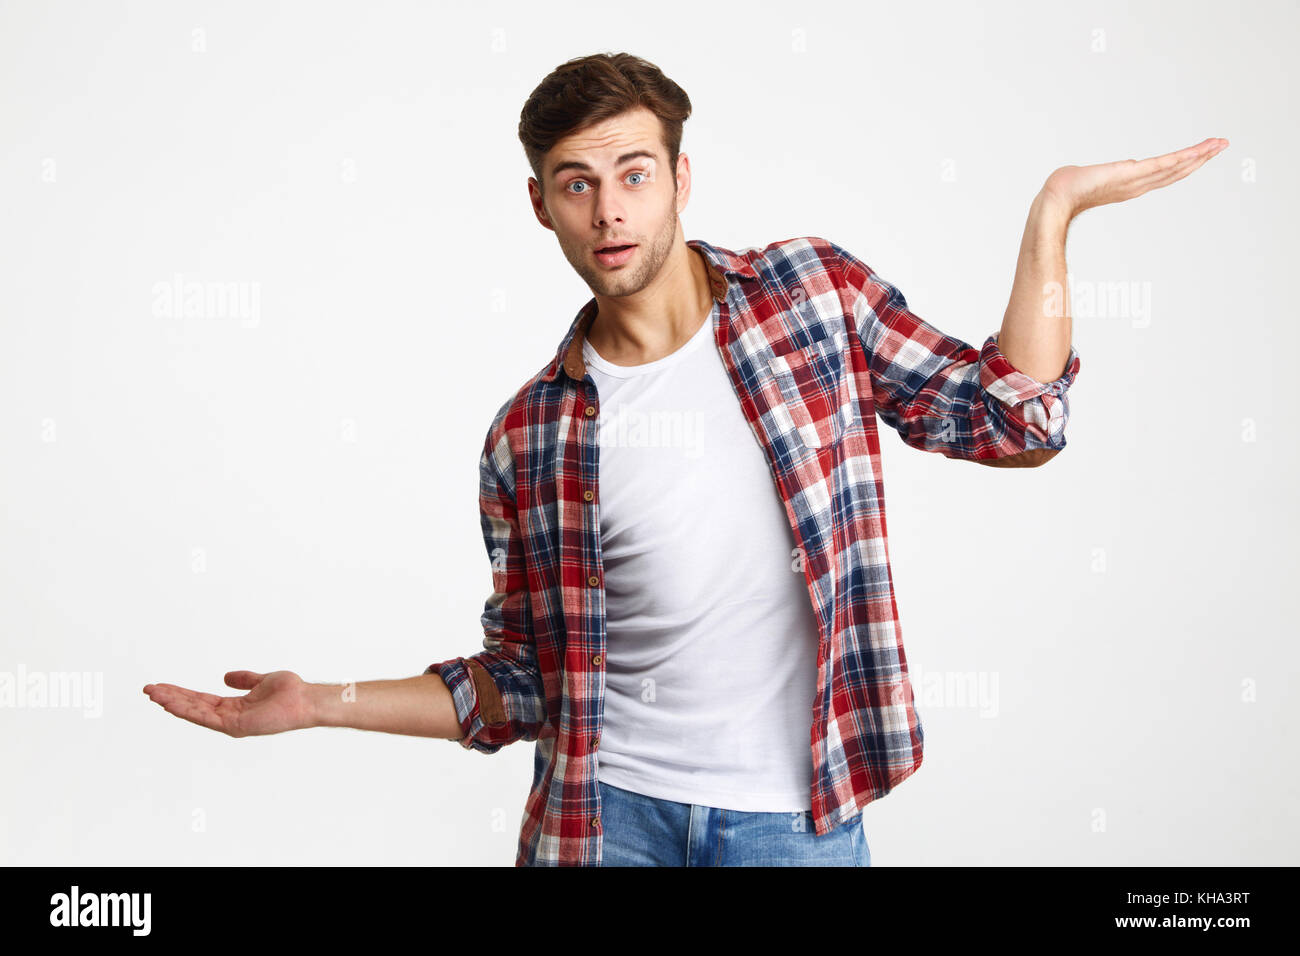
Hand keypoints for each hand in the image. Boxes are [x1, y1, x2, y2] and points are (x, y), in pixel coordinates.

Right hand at [143, 670, 316, 736]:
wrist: (305, 700)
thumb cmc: (289, 692)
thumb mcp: (261, 681)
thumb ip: (244, 680)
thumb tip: (225, 676)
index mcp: (233, 707)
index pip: (200, 700)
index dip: (181, 693)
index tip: (162, 686)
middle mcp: (228, 717)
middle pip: (193, 707)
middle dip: (170, 698)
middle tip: (147, 689)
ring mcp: (230, 723)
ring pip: (194, 713)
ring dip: (172, 703)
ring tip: (152, 694)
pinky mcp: (234, 726)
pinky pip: (206, 718)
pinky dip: (187, 710)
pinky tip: (171, 703)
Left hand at [1040, 137, 1228, 219]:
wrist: (1057, 197)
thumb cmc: (1070, 188)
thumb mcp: (1098, 178)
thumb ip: (1112, 175)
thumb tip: (1122, 168)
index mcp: (1132, 185)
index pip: (1165, 173)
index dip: (1186, 164)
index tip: (1204, 153)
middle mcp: (1138, 184)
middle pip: (1176, 170)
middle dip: (1201, 158)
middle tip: (1223, 145)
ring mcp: (1136, 181)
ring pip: (1174, 167)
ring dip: (1198, 156)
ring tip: (1218, 145)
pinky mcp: (1130, 175)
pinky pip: (1160, 166)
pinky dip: (1179, 159)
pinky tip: (1195, 152)